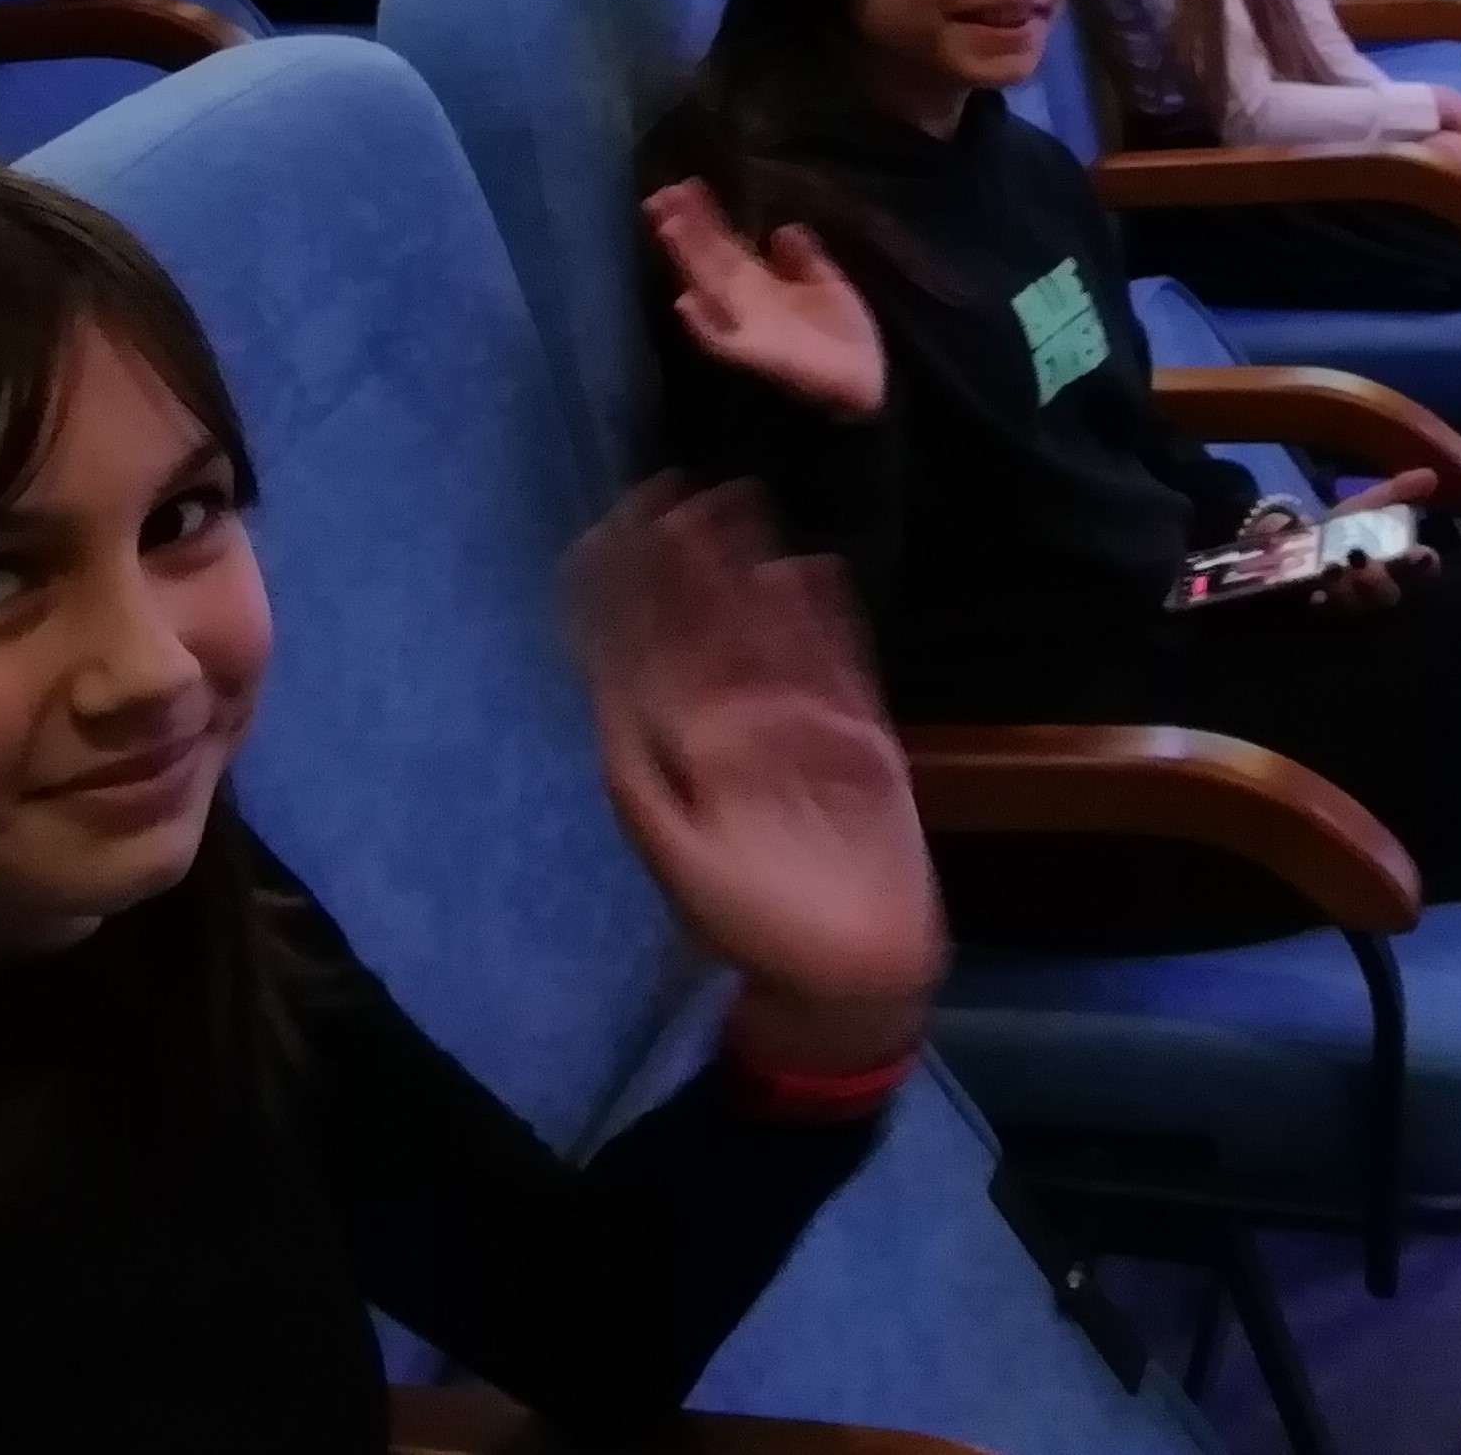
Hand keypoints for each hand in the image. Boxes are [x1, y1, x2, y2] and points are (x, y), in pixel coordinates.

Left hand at [571, 476, 943, 1073]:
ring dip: (747, 568)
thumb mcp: (676, 860)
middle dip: (685, 558)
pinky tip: (812, 568)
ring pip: (764, 627)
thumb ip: (644, 783)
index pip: (642, 647)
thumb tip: (607, 694)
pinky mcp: (854, 733)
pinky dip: (824, 617)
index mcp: (679, 747)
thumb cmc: (748, 927)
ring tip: (737, 502)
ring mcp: (793, 721)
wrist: (846, 974)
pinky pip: (836, 660)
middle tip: (677, 486)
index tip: (616, 525)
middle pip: (701, 621)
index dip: (626, 587)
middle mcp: (728, 721)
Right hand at [646, 178, 883, 418]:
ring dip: (688, 261)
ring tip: (668, 227)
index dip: (705, 217)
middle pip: (710, 260)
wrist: (871, 391)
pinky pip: (722, 344)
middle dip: (687, 230)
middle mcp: (747, 305)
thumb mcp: (828, 287)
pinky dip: (704, 327)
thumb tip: (783, 228)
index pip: (725, 245)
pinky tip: (685, 305)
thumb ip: (805, 260)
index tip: (686, 186)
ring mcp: (747, 331)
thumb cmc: (846, 342)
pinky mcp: (757, 360)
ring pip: (709, 290)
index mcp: (761, 286)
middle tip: (661, 194)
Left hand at [1305, 470, 1441, 615]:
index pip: (1422, 573)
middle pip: (1387, 597)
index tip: (1421, 554)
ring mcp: (1347, 606)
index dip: (1424, 566)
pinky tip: (1314, 590)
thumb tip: (1430, 475)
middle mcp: (1375, 591)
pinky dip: (1320, 601)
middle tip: (1366, 564)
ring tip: (1335, 568)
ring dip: (1347, 590)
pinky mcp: (1317, 614)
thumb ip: (1398, 492)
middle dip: (1380, 583)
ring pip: (1355, 608)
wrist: (1292, 542)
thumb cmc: (1342, 529)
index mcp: (1395, 566)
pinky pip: (1322, 614)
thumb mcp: (1367, 506)